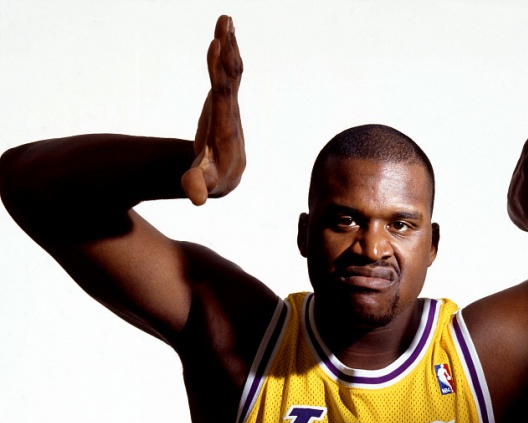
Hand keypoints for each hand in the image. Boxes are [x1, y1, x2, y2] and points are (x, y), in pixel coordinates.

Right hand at [182, 15, 245, 205]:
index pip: (222, 97)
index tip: (217, 47)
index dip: (218, 72)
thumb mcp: (202, 183)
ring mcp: (230, 106)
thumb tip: (196, 198)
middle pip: (229, 79)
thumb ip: (197, 186)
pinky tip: (226, 31)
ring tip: (226, 19)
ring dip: (229, 45)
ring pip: (231, 73)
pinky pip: (229, 74)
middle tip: (224, 24)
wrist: (224, 180)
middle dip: (226, 53)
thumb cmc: (210, 180)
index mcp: (223, 129)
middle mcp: (230, 115)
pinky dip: (227, 53)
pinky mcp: (226, 102)